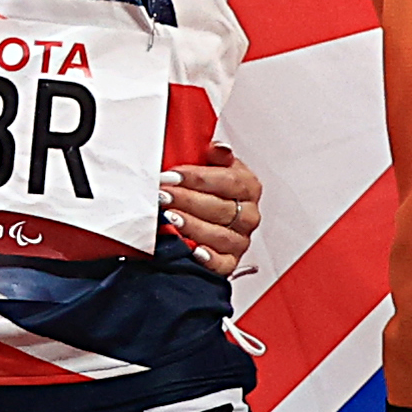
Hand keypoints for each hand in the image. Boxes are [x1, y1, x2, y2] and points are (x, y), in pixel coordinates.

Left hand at [161, 144, 262, 277]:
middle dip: (187, 200)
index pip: (228, 180)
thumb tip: (218, 148)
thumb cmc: (208, 190)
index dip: (197, 177)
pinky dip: (208, 258)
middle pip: (220, 207)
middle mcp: (248, 214)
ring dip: (192, 226)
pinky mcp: (230, 261)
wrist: (203, 215)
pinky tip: (193, 250)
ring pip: (219, 235)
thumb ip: (216, 157)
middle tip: (163, 195)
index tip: (172, 175)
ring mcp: (240, 240)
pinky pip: (222, 263)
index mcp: (248, 187)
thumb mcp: (212, 166)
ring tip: (169, 218)